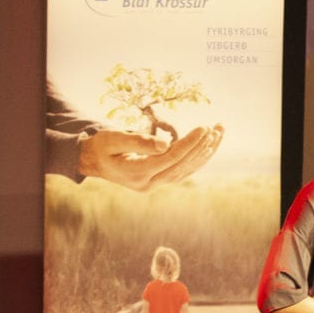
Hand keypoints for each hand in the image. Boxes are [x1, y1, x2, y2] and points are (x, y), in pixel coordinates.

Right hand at [80, 124, 223, 190]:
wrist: (93, 162)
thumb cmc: (101, 146)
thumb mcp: (112, 139)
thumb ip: (137, 142)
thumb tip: (166, 144)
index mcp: (137, 173)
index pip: (170, 158)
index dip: (189, 143)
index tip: (203, 128)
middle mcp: (149, 183)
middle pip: (182, 165)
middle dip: (202, 146)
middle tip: (217, 128)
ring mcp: (155, 184)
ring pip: (186, 169)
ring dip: (205, 152)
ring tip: (220, 132)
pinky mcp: (159, 180)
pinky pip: (183, 170)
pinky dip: (198, 157)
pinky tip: (210, 144)